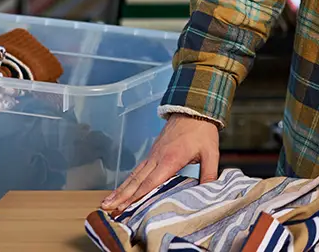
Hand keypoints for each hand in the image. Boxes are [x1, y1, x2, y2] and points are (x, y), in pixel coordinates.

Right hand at [100, 114, 219, 213]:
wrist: (194, 109)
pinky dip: (127, 181)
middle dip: (122, 196)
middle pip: (137, 181)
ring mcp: (153, 155)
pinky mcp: (153, 153)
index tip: (125, 207)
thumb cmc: (202, 131)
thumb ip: (209, 173)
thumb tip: (209, 191)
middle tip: (108, 209)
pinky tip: (121, 189)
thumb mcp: (211, 153)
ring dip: (120, 190)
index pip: (151, 182)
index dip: (138, 196)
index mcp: (171, 159)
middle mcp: (157, 158)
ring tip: (107, 202)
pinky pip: (138, 169)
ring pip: (134, 175)